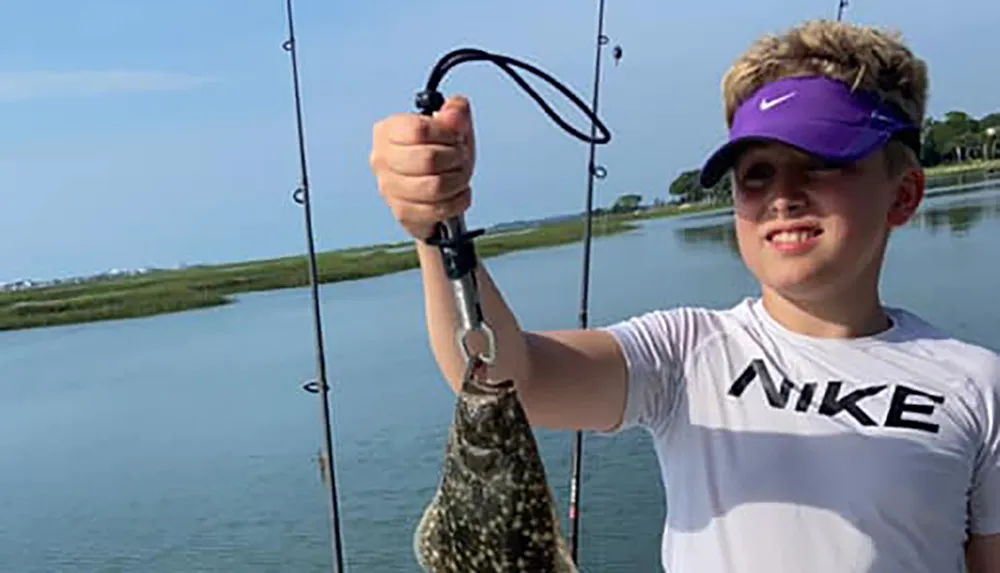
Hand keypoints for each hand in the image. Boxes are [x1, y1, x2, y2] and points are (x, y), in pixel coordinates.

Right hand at [369, 96, 476, 239]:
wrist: (438, 187)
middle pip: (428, 159)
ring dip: (458, 181)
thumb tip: (455, 115)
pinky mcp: (402, 212)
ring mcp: (389, 188)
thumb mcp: (452, 126)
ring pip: (434, 187)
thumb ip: (456, 111)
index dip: (446, 133)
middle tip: (461, 158)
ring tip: (460, 176)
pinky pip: (437, 209)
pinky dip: (456, 201)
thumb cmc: (440, 154)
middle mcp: (382, 159)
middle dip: (456, 159)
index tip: (456, 136)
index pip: (418, 130)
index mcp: (388, 131)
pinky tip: (458, 193)